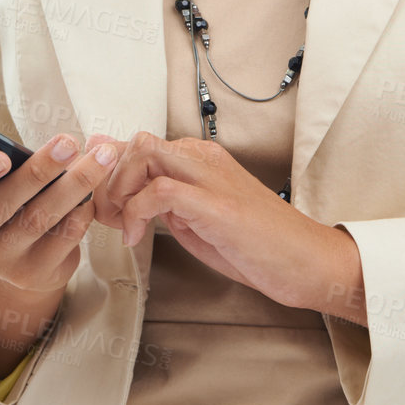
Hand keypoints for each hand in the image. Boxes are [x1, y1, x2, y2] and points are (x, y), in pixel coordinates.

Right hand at [0, 134, 119, 300]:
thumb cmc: (5, 199)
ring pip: (37, 219)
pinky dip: (81, 211)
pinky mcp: (31, 274)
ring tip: (100, 158)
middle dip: (38, 171)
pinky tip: (96, 192)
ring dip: (73, 185)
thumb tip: (49, 145)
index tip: (1, 156)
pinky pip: (62, 238)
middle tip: (68, 143)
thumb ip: (4, 165)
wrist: (17, 255)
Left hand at [84, 130, 365, 320]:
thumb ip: (161, 204)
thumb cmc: (256, 246)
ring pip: (144, 152)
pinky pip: (160, 191)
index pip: (139, 145)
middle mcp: (204, 159)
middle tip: (105, 216)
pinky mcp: (216, 204)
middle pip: (135, 142)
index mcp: (200, 159)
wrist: (305, 262)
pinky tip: (136, 238)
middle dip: (107, 179)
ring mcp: (211, 178)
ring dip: (119, 189)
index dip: (108, 172)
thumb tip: (120, 195)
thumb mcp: (196, 220)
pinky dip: (136, 214)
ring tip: (119, 225)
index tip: (99, 203)